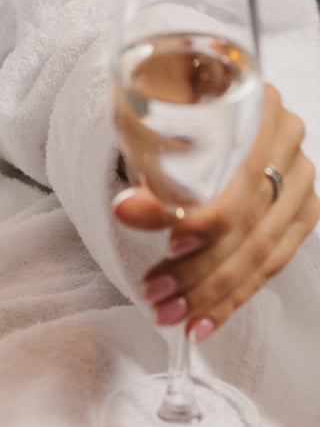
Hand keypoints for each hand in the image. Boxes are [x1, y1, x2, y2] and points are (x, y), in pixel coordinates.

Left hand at [113, 83, 318, 340]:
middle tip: (156, 294)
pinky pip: (270, 264)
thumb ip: (142, 161)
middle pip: (250, 221)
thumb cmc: (160, 109)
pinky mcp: (299, 214)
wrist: (184, 106)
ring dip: (213, 292)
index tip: (172, 243)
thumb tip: (127, 210)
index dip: (209, 217)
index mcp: (255, 107)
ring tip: (170, 314)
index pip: (240, 177)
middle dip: (200, 269)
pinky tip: (203, 320)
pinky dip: (233, 295)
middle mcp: (288, 141)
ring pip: (262, 250)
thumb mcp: (143, 123)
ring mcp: (299, 181)